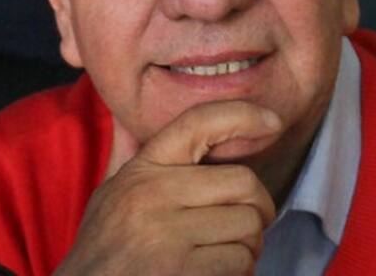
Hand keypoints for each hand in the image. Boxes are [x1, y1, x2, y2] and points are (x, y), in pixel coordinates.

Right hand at [56, 100, 281, 275]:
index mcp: (141, 171)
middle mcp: (153, 196)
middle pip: (242, 182)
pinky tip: (216, 275)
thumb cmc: (103, 251)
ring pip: (247, 225)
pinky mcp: (181, 271)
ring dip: (248, 246)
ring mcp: (166, 235)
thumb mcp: (109, 195)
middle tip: (247, 227)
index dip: (242, 115)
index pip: (198, 123)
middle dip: (257, 208)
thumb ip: (126, 156)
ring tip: (225, 255)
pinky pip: (239, 261)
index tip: (272, 122)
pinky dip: (238, 272)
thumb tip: (126, 118)